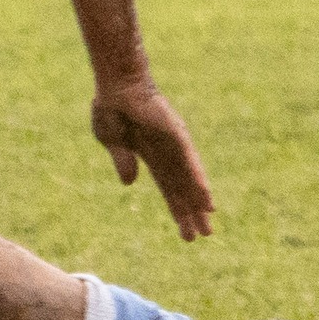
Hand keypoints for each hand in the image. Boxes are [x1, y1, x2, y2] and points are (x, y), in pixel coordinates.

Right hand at [92, 72, 214, 239]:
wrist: (116, 85)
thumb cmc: (110, 107)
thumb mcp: (110, 140)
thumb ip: (122, 160)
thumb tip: (129, 183)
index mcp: (149, 155)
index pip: (167, 188)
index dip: (176, 208)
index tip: (185, 230)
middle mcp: (166, 153)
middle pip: (182, 188)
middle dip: (191, 211)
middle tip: (204, 234)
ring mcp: (172, 144)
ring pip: (189, 178)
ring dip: (199, 200)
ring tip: (208, 221)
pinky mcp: (175, 134)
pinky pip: (189, 161)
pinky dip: (197, 180)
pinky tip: (206, 197)